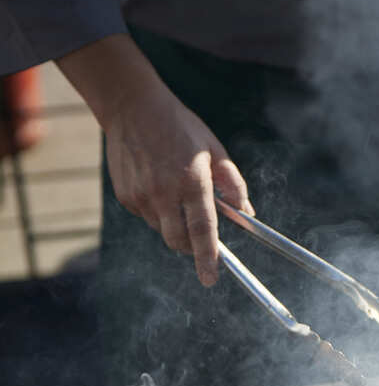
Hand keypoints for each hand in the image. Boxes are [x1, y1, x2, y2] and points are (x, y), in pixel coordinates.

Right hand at [104, 82, 252, 285]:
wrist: (130, 107)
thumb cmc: (179, 127)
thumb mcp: (213, 149)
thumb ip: (232, 183)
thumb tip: (247, 213)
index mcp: (192, 180)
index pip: (202, 229)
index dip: (207, 257)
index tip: (211, 278)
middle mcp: (164, 192)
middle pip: (178, 241)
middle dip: (191, 246)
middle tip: (199, 235)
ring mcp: (141, 196)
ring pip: (162, 229)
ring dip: (173, 223)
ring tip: (174, 189)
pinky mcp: (125, 197)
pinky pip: (146, 216)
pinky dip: (156, 210)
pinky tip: (155, 183)